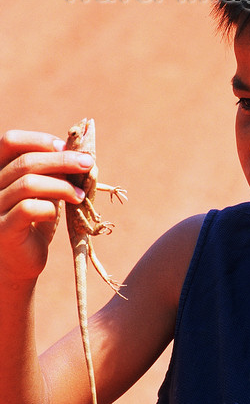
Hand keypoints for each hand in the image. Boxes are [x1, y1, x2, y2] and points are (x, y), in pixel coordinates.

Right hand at [0, 130, 93, 283]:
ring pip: (29, 184)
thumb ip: (51, 172)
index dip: (39, 140)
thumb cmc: (33, 223)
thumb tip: (80, 151)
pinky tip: (58, 213)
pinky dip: (50, 207)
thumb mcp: (41, 192)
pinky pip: (29, 209)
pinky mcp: (3, 230)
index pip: (9, 141)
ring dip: (62, 186)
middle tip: (87, 163)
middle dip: (62, 160)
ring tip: (80, 195)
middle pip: (25, 162)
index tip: (65, 146)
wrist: (18, 264)